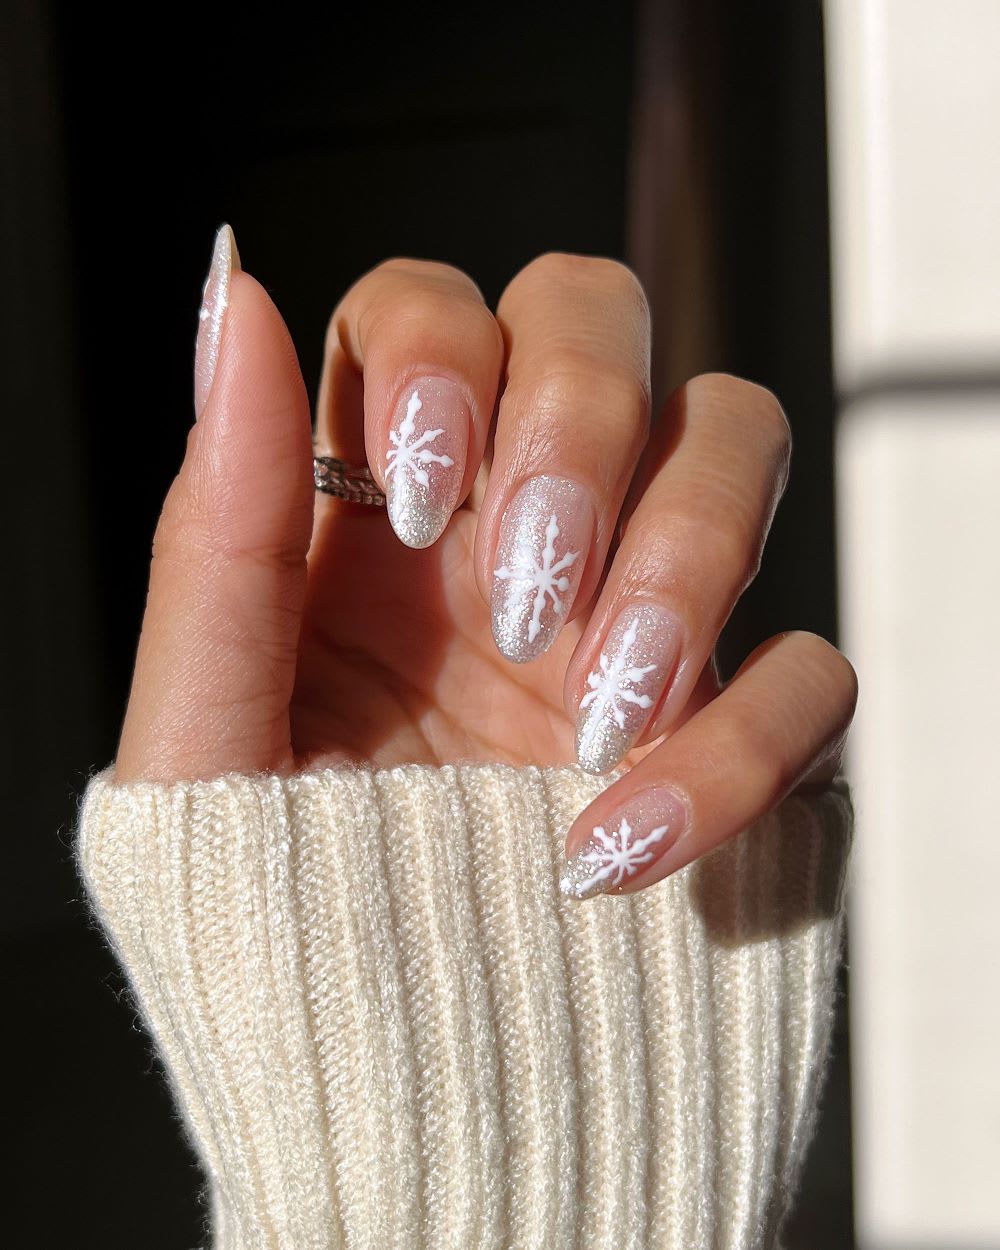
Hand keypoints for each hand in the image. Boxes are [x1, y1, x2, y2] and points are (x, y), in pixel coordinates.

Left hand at [114, 228, 855, 897]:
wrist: (388, 1091)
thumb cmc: (272, 919)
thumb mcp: (202, 735)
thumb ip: (214, 526)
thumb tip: (231, 300)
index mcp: (376, 517)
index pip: (430, 310)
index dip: (441, 348)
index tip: (420, 483)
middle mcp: (514, 529)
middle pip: (599, 319)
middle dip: (582, 415)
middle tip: (528, 581)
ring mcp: (636, 611)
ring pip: (735, 436)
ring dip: (685, 554)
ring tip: (589, 714)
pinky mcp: (733, 720)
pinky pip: (810, 665)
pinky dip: (742, 743)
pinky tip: (625, 837)